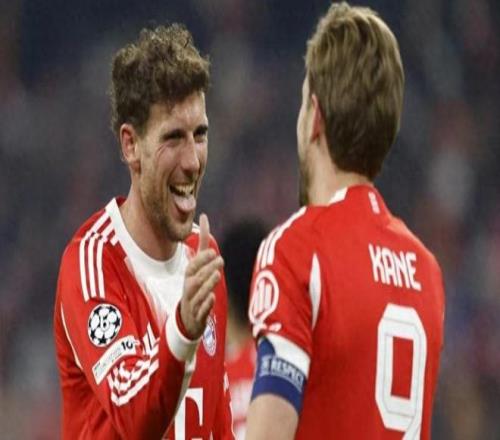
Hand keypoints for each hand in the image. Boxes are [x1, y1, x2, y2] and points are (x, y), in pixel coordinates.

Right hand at [180, 214, 223, 338]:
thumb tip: (204, 216)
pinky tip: (212, 298)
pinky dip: (206, 304)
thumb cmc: (195, 287)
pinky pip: (200, 310)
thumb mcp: (199, 265)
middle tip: (220, 260)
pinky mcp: (197, 315)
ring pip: (197, 292)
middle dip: (205, 268)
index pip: (193, 265)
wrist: (187, 319)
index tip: (212, 251)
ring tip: (217, 274)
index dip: (201, 258)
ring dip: (207, 283)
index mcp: (190, 275)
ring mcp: (193, 301)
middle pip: (194, 277)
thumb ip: (203, 244)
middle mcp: (189, 287)